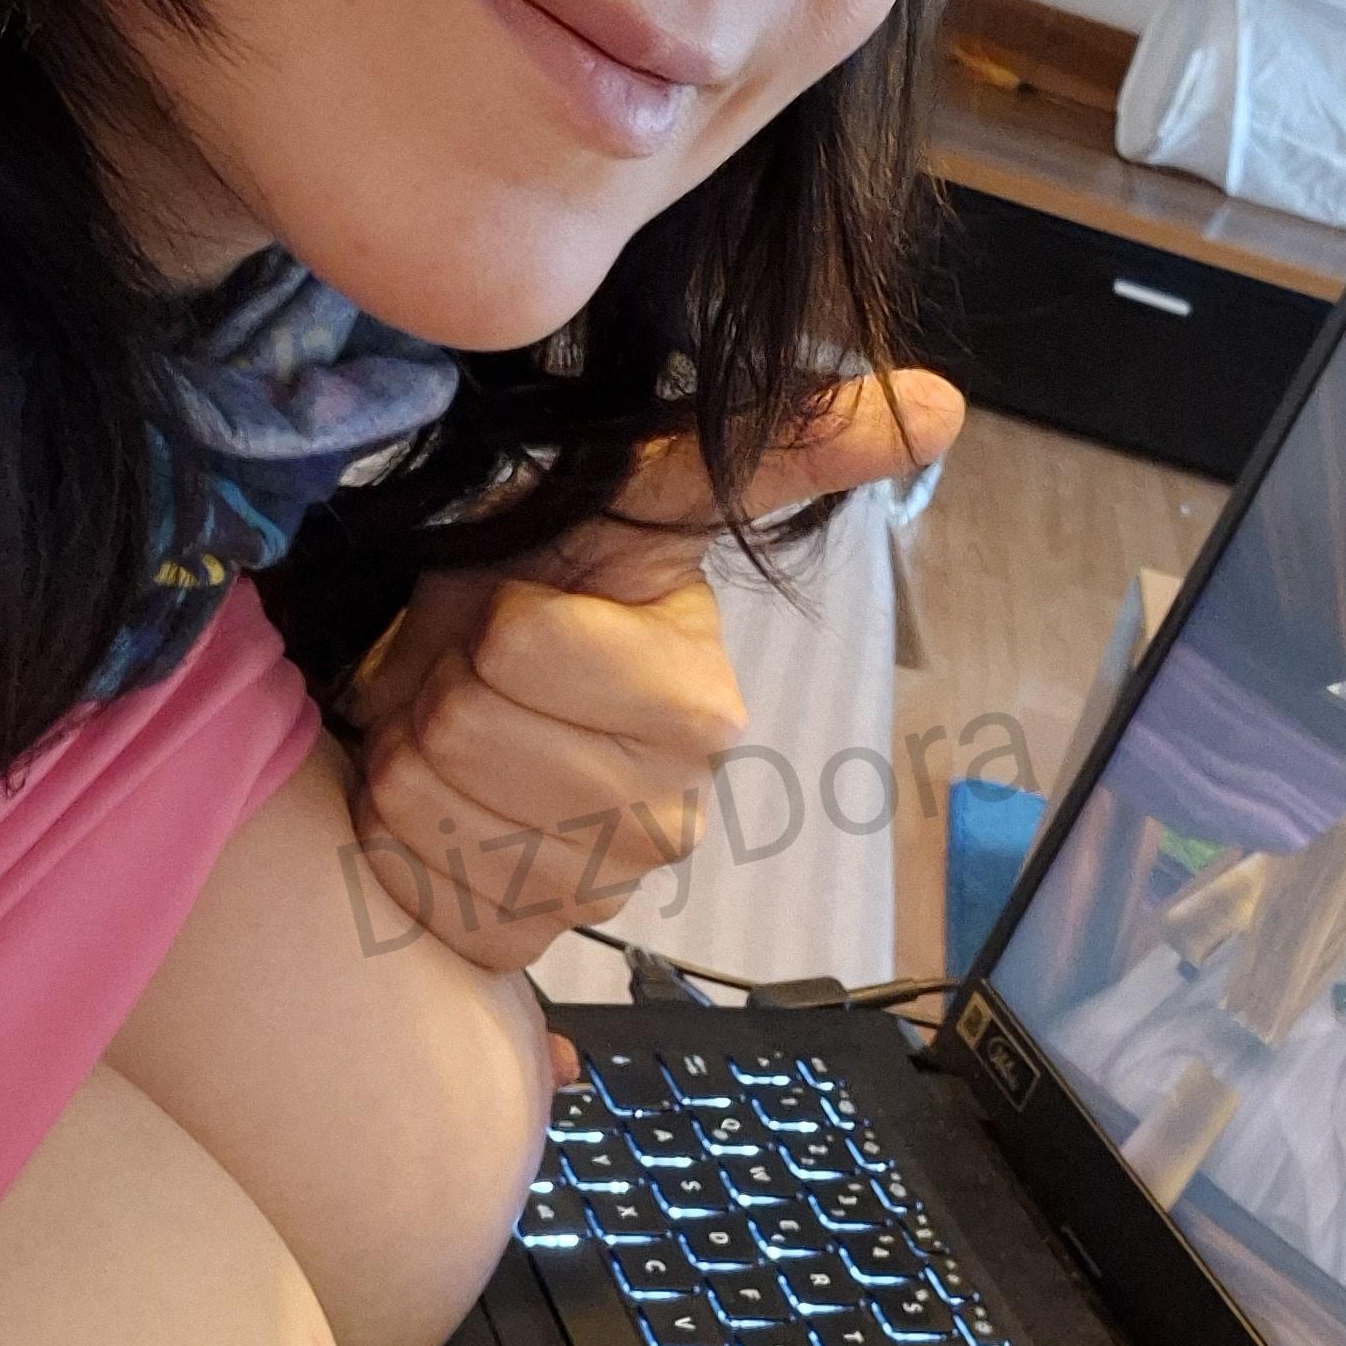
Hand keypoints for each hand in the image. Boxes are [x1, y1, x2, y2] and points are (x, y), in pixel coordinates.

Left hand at [343, 369, 965, 993]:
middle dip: (441, 688)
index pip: (520, 641)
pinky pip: (419, 890)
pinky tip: (450, 809)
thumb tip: (943, 406)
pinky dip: (403, 844)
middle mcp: (667, 819)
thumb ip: (782, 447)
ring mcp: (597, 893)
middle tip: (474, 676)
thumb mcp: (640, 489)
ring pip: (428, 813)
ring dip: (411, 762)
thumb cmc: (551, 580)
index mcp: (697, 709)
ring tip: (458, 735)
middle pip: (461, 733)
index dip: (488, 613)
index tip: (518, 606)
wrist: (478, 693)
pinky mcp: (522, 939)